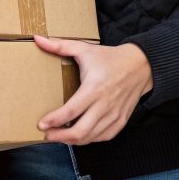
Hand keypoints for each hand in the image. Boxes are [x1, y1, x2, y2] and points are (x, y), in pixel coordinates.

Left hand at [33, 35, 153, 145]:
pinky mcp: (121, 120)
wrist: (141, 66)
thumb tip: (37, 39)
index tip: (41, 124)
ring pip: (91, 137)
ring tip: (58, 136)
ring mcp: (114, 115)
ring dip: (72, 140)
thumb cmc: (110, 58)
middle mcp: (105, 104)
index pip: (71, 110)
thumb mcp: (85, 49)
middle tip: (47, 134)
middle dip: (60, 136)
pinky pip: (103, 137)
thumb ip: (60, 46)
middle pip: (81, 131)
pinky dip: (89, 139)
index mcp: (94, 88)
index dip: (54, 120)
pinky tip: (78, 136)